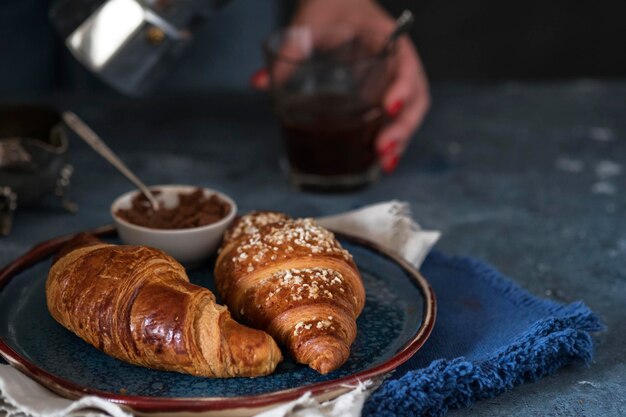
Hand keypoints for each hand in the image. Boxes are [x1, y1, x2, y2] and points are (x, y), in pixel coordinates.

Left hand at [251, 0, 429, 173]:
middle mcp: (396, 61)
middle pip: (415, 97)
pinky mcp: (381, 93)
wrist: (338, 2)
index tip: (390, 107)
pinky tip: (378, 161)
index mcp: (386, 37)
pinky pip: (393, 117)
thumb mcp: (311, 21)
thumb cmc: (330, 6)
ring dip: (400, 140)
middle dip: (403, 126)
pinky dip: (390, 139)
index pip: (406, 63)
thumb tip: (259, 82)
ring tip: (383, 164)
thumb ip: (290, 48)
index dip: (404, 87)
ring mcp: (391, 79)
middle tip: (382, 149)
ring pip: (408, 112)